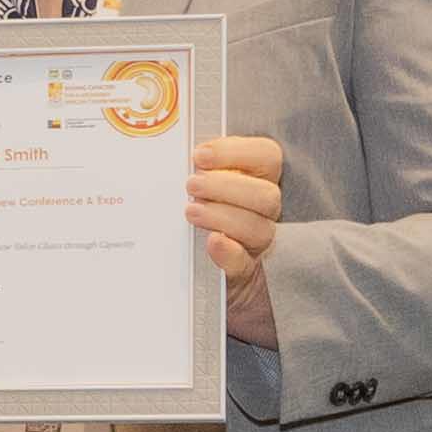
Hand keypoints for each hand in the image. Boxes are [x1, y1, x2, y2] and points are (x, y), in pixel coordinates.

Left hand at [186, 133, 287, 345]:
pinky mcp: (241, 275)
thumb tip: (164, 152)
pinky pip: (243, 263)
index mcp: (255, 184)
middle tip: (190, 185)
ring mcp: (256, 246)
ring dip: (223, 215)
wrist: (195, 281)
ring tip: (190, 213)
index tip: (200, 155)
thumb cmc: (192, 224)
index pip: (267, 156)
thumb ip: (194, 174)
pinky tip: (212, 242)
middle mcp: (262, 214)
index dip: (238, 151)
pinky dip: (228, 251)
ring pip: (259, 228)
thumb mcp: (195, 194)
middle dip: (226, 186)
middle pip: (266, 195)